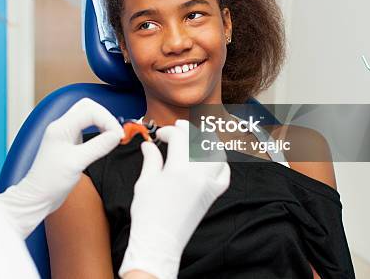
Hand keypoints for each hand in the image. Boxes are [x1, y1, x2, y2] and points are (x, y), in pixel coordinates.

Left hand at [0, 98, 122, 237]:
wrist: (38, 196)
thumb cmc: (50, 181)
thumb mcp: (77, 163)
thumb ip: (98, 146)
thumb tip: (116, 135)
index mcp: (61, 127)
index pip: (90, 111)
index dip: (107, 120)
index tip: (119, 135)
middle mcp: (62, 127)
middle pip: (88, 107)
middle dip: (105, 116)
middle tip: (116, 132)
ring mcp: (65, 134)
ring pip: (87, 116)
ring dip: (102, 122)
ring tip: (112, 136)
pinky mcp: (69, 142)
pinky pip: (86, 128)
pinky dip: (98, 130)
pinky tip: (104, 141)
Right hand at [119, 120, 229, 278]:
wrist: (159, 242)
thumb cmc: (148, 214)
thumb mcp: (145, 182)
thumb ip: (151, 159)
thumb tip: (149, 145)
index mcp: (179, 169)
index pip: (180, 138)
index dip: (169, 131)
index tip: (160, 134)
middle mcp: (198, 174)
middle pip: (200, 141)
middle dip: (189, 130)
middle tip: (178, 127)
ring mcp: (209, 185)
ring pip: (217, 154)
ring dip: (208, 142)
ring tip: (197, 137)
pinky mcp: (213, 196)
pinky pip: (224, 175)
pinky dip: (220, 163)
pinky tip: (211, 159)